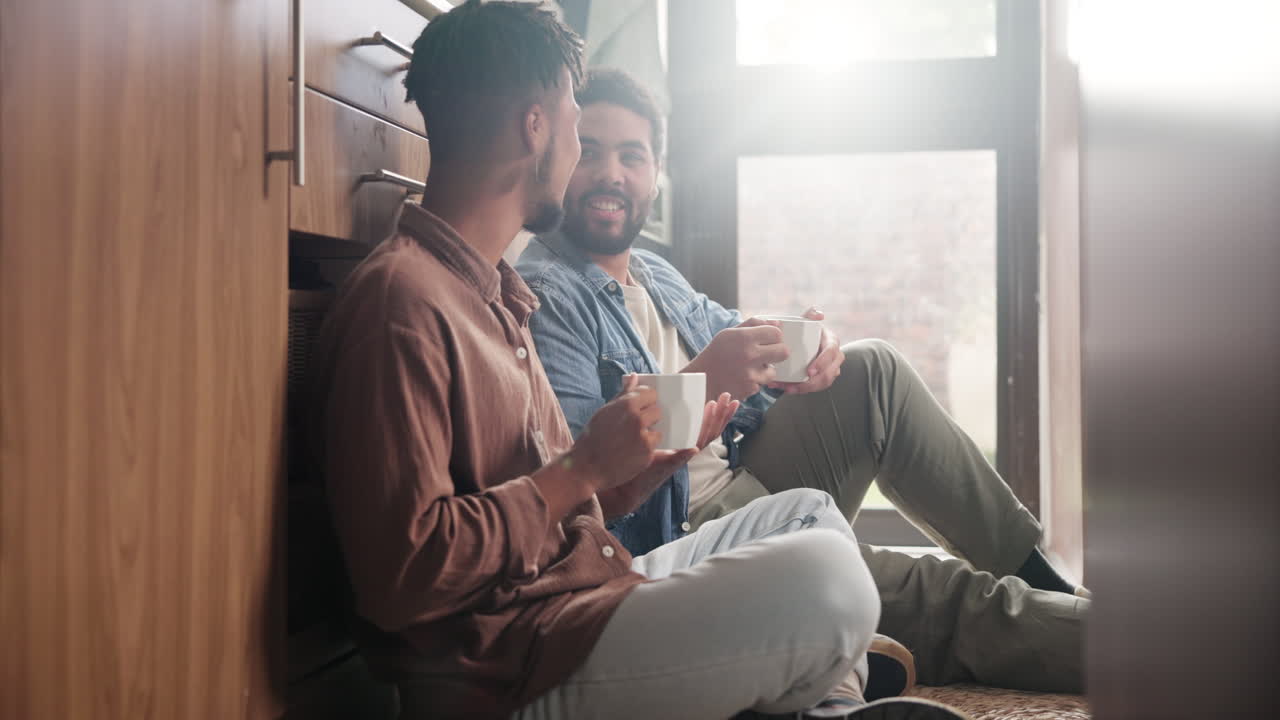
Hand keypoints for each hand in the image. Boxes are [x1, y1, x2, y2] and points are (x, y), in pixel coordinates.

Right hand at [569, 375, 661, 492]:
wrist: (586, 467)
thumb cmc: (592, 437)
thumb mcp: (605, 411)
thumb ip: (623, 394)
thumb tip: (634, 377)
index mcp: (626, 404)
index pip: (650, 393)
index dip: (646, 400)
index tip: (642, 406)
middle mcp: (637, 418)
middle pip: (657, 410)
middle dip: (649, 416)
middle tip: (636, 426)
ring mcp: (644, 436)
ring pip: (658, 428)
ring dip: (649, 432)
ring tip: (632, 439)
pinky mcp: (648, 453)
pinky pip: (654, 444)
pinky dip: (647, 447)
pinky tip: (632, 450)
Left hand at [597, 392, 739, 519]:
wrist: (629, 477)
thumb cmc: (638, 452)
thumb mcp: (649, 428)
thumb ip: (649, 409)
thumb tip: (640, 381)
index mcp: (685, 439)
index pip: (707, 424)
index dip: (718, 413)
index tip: (725, 398)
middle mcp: (687, 447)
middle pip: (710, 431)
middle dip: (722, 415)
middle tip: (728, 398)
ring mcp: (680, 457)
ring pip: (701, 441)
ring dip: (709, 425)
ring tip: (714, 407)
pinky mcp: (668, 465)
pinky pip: (680, 458)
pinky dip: (688, 453)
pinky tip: (694, 447)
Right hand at [684, 318, 788, 400]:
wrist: (701, 379)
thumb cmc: (716, 354)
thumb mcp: (729, 333)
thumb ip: (754, 325)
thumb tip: (777, 323)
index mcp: (744, 338)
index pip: (776, 333)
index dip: (775, 336)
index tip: (770, 339)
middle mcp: (749, 355)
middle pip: (784, 352)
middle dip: (779, 352)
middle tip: (769, 354)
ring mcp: (751, 374)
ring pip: (773, 371)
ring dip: (765, 370)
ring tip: (749, 368)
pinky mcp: (750, 389)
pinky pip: (762, 384)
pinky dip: (755, 381)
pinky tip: (742, 377)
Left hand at [768, 307, 843, 394]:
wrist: (804, 340)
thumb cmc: (806, 330)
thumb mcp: (808, 320)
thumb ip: (811, 314)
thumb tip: (819, 315)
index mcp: (832, 342)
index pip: (831, 353)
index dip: (822, 363)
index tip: (809, 371)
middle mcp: (835, 356)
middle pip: (829, 374)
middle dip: (813, 382)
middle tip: (794, 385)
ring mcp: (831, 368)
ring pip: (823, 383)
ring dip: (805, 389)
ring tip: (787, 388)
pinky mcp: (823, 377)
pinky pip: (816, 387)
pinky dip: (802, 390)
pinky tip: (787, 389)